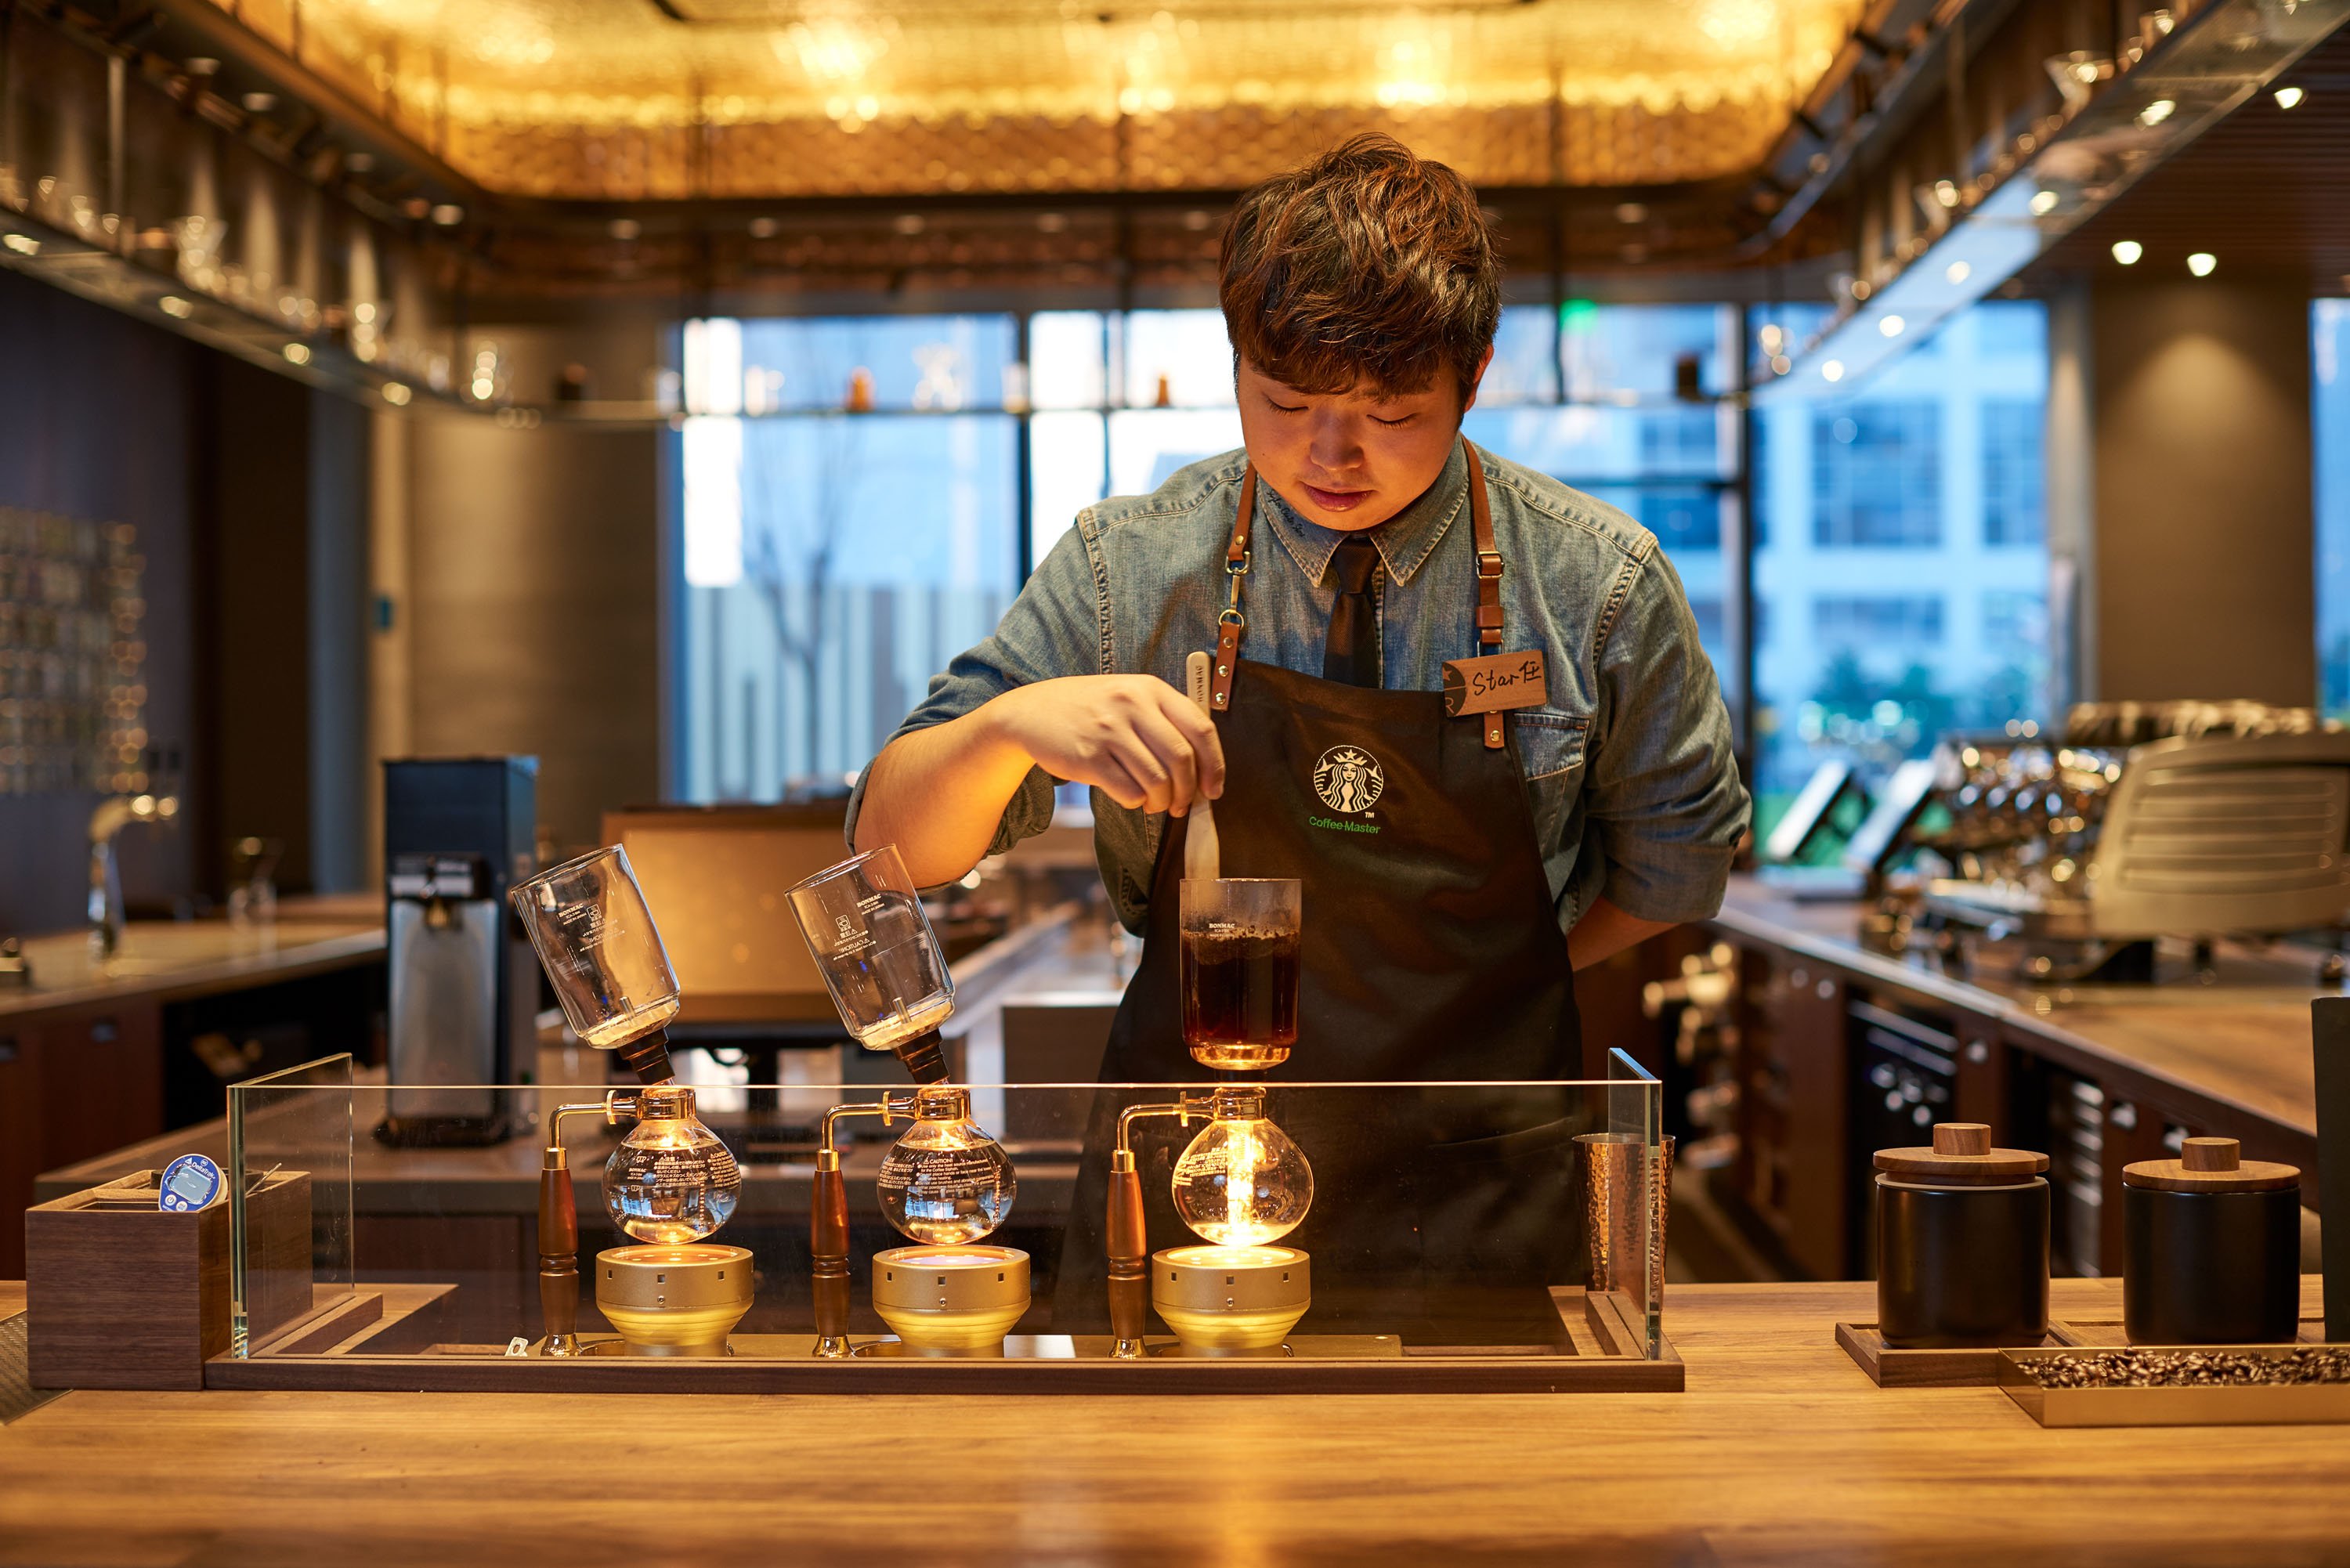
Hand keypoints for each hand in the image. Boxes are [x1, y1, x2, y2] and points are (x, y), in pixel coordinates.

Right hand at [986, 675, 1225, 815]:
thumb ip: (1164, 721)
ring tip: (1155, 804)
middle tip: (1181, 806)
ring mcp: (1109, 729)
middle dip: (1187, 791)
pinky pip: (1129, 792)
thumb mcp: (1129, 696)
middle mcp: (1132, 704)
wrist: (1031, 712)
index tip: (1214, 790)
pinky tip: (1130, 797)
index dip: (1214, 765)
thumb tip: (1202, 770)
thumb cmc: (1090, 710)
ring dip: (1161, 802)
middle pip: (1181, 759)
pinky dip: (1136, 802)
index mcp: (1150, 688)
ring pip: (1157, 780)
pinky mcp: (1088, 757)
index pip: (1201, 729)